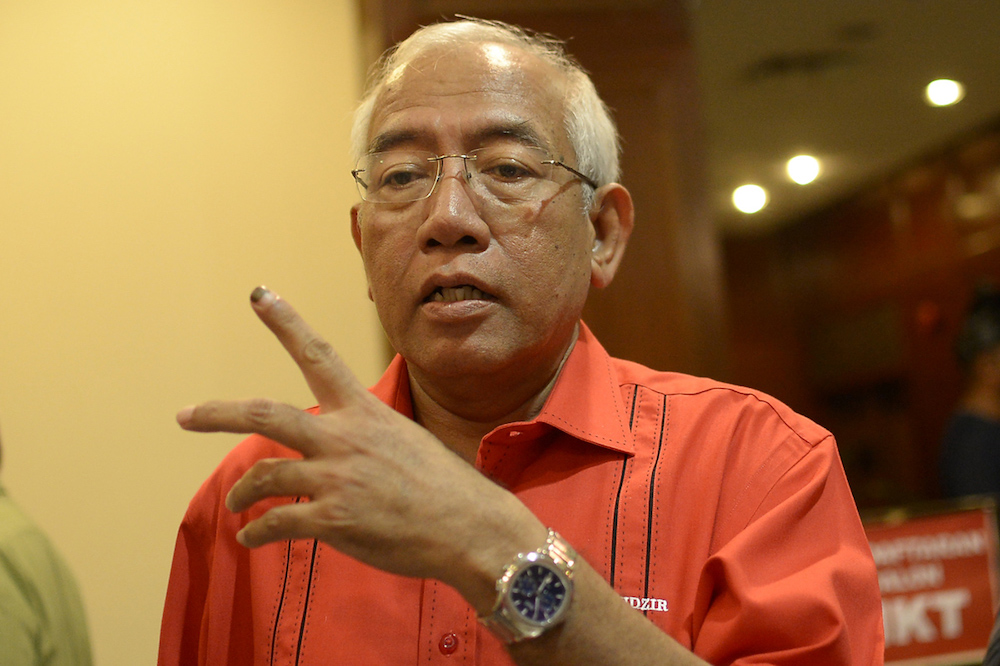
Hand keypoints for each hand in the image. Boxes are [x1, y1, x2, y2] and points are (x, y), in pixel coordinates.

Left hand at [176, 287, 543, 607]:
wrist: (473, 529)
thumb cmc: (446, 488)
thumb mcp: (406, 441)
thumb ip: (364, 438)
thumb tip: (339, 447)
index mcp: (363, 412)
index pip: (318, 354)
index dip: (285, 322)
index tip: (259, 294)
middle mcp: (345, 438)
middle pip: (265, 413)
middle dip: (217, 412)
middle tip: (184, 415)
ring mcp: (337, 478)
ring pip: (263, 475)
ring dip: (241, 492)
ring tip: (235, 503)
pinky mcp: (334, 520)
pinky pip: (275, 524)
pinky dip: (255, 533)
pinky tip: (250, 538)